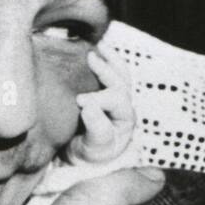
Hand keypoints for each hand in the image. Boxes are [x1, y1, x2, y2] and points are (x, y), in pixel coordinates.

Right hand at [66, 46, 134, 164]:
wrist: (83, 159)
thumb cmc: (89, 154)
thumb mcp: (93, 146)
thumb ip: (96, 128)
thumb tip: (87, 104)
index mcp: (126, 119)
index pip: (116, 100)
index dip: (98, 98)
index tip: (79, 101)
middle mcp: (125, 106)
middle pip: (121, 82)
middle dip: (106, 69)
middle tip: (90, 58)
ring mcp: (117, 98)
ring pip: (120, 73)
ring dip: (110, 58)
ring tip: (99, 45)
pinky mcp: (106, 92)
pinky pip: (112, 72)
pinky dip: (106, 59)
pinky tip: (97, 48)